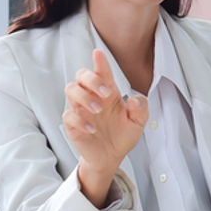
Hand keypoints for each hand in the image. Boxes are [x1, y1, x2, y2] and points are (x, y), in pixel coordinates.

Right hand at [63, 49, 148, 206]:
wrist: (112, 157)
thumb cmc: (123, 135)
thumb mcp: (138, 123)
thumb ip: (141, 109)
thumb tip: (135, 100)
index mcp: (109, 93)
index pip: (102, 72)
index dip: (100, 62)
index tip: (98, 53)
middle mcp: (92, 97)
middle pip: (82, 76)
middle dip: (91, 79)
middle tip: (106, 93)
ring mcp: (81, 110)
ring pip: (71, 90)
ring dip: (84, 97)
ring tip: (98, 110)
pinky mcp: (72, 125)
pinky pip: (68, 115)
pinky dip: (80, 120)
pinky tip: (92, 129)